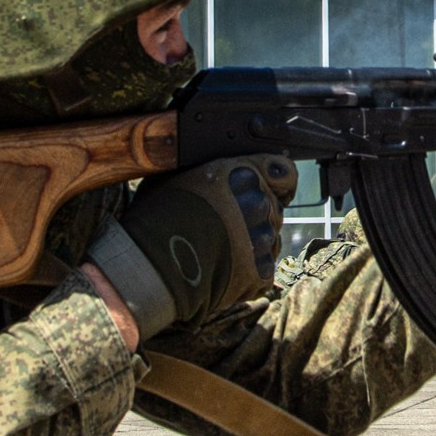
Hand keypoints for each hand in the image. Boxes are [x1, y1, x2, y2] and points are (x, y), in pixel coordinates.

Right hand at [87, 154, 298, 338]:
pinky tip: (224, 268)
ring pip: (270, 238)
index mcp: (243, 174)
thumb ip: (215, 165)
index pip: (284, 173)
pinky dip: (250, 271)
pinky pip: (265, 268)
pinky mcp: (261, 271)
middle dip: (254, 216)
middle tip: (223, 226)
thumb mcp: (179, 173)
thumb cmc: (157, 215)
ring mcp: (262, 239)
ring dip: (252, 243)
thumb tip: (224, 164)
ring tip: (218, 249)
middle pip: (274, 207)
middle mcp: (259, 203)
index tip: (273, 189)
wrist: (152, 265)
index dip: (278, 182)